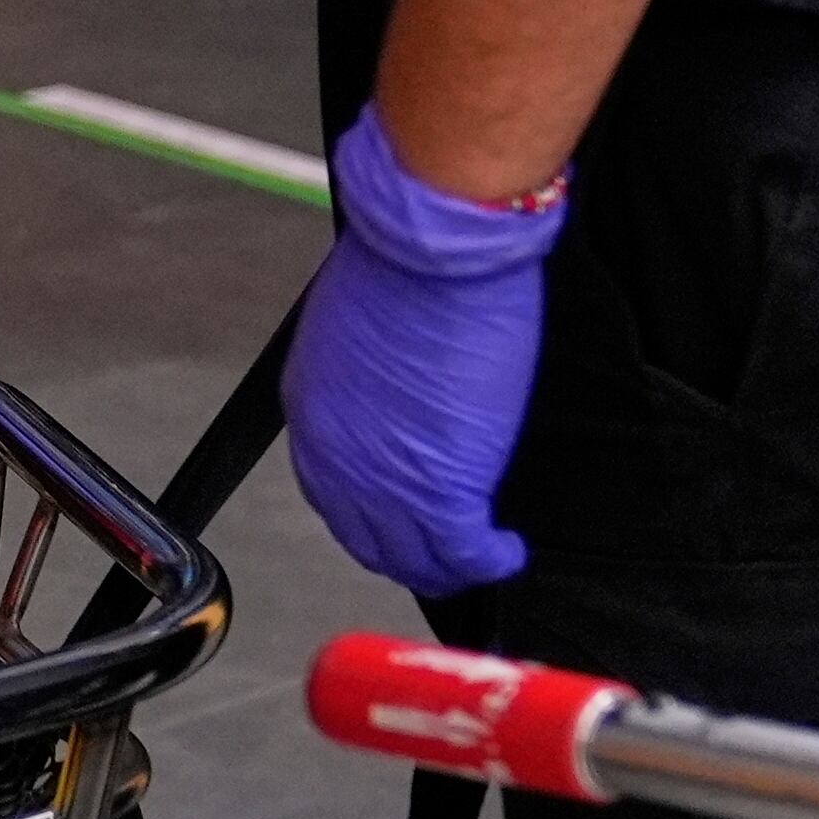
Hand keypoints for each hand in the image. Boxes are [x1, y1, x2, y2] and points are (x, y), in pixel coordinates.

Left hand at [284, 105, 557, 598]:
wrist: (429, 255)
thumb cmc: (401, 267)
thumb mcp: (358, 328)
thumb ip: (369, 378)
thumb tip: (398, 392)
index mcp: (312, 412)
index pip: (332, 491)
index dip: (371, 513)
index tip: (402, 518)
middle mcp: (334, 458)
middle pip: (366, 535)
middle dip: (407, 551)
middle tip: (445, 554)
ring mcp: (383, 481)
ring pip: (411, 555)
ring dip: (447, 563)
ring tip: (478, 556)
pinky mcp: (439, 491)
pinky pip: (463, 552)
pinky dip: (488, 558)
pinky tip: (505, 550)